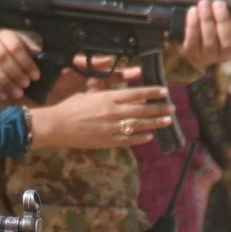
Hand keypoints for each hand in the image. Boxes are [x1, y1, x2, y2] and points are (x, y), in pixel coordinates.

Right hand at [0, 27, 43, 102]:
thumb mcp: (14, 42)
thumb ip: (27, 49)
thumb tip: (44, 57)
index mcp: (3, 33)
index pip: (15, 46)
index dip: (26, 63)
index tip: (35, 76)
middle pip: (2, 57)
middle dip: (16, 74)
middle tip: (26, 85)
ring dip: (5, 83)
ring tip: (17, 94)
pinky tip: (2, 96)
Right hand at [30, 85, 174, 149]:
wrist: (57, 125)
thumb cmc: (70, 107)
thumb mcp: (90, 95)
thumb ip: (108, 96)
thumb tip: (127, 97)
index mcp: (108, 97)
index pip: (136, 93)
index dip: (152, 92)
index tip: (164, 91)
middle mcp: (113, 112)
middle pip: (142, 109)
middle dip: (159, 108)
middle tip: (173, 108)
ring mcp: (111, 127)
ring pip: (139, 124)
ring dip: (155, 122)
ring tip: (167, 121)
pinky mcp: (107, 140)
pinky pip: (128, 140)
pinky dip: (140, 138)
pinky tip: (149, 137)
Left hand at [179, 0, 230, 68]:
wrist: (195, 34)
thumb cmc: (217, 20)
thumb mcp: (228, 15)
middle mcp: (226, 55)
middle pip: (227, 43)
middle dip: (222, 21)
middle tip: (219, 3)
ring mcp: (209, 57)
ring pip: (209, 42)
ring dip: (207, 20)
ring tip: (204, 3)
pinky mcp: (193, 55)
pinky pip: (193, 41)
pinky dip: (192, 25)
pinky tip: (193, 11)